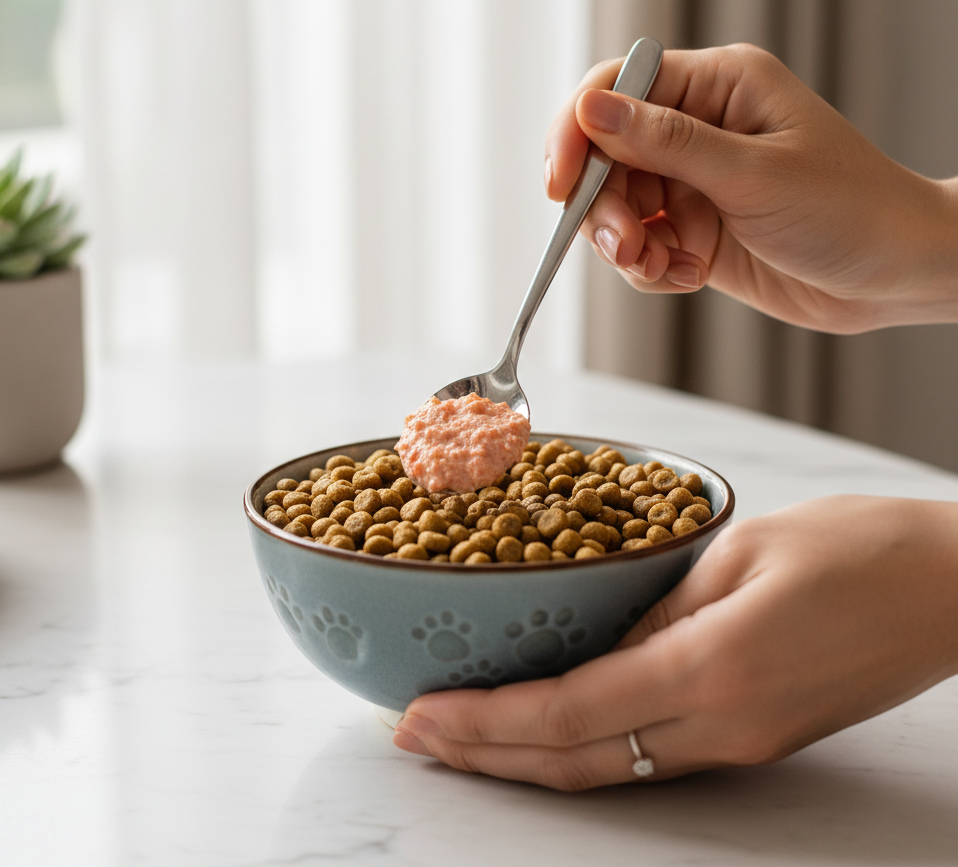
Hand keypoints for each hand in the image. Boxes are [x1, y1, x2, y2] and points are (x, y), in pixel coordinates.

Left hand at [393, 497, 957, 789]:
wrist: (948, 588)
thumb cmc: (854, 549)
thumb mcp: (739, 553)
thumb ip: (657, 606)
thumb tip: (594, 643)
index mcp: (711, 671)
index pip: (567, 714)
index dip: (483, 722)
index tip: (419, 715)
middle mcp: (720, 726)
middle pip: (575, 761)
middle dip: (485, 755)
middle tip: (414, 736)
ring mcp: (739, 743)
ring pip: (608, 769)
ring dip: (524, 758)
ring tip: (461, 737)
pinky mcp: (753, 737)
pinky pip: (648, 755)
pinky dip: (581, 747)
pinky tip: (545, 726)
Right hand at [545, 44, 957, 331]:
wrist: (895, 275)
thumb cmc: (849, 209)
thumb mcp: (752, 174)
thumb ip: (666, 143)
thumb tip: (590, 110)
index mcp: (716, 87)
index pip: (617, 88)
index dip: (577, 131)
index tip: (560, 185)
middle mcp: (698, 128)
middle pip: (606, 155)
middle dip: (605, 206)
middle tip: (625, 246)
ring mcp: (693, 181)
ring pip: (615, 206)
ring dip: (624, 244)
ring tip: (661, 267)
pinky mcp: (692, 229)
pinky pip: (639, 245)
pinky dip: (648, 268)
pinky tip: (686, 276)